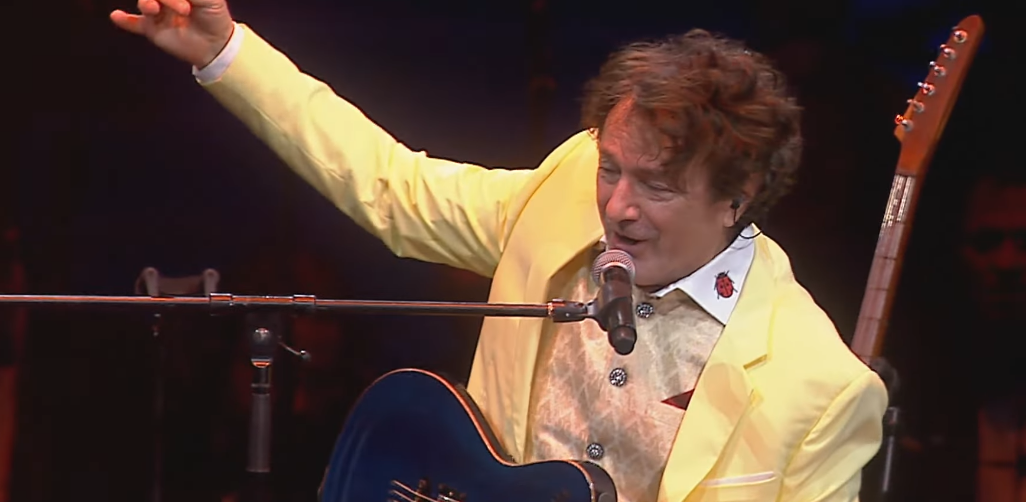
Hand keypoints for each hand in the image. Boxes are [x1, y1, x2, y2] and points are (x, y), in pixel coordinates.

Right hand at [110, 0, 234, 68]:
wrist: (216, 45)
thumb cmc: (215, 17)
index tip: (183, 2)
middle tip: (184, 9)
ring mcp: (156, 12)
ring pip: (144, 3)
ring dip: (146, 3)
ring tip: (153, 9)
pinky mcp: (152, 29)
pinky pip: (134, 23)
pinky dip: (125, 20)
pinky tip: (116, 16)